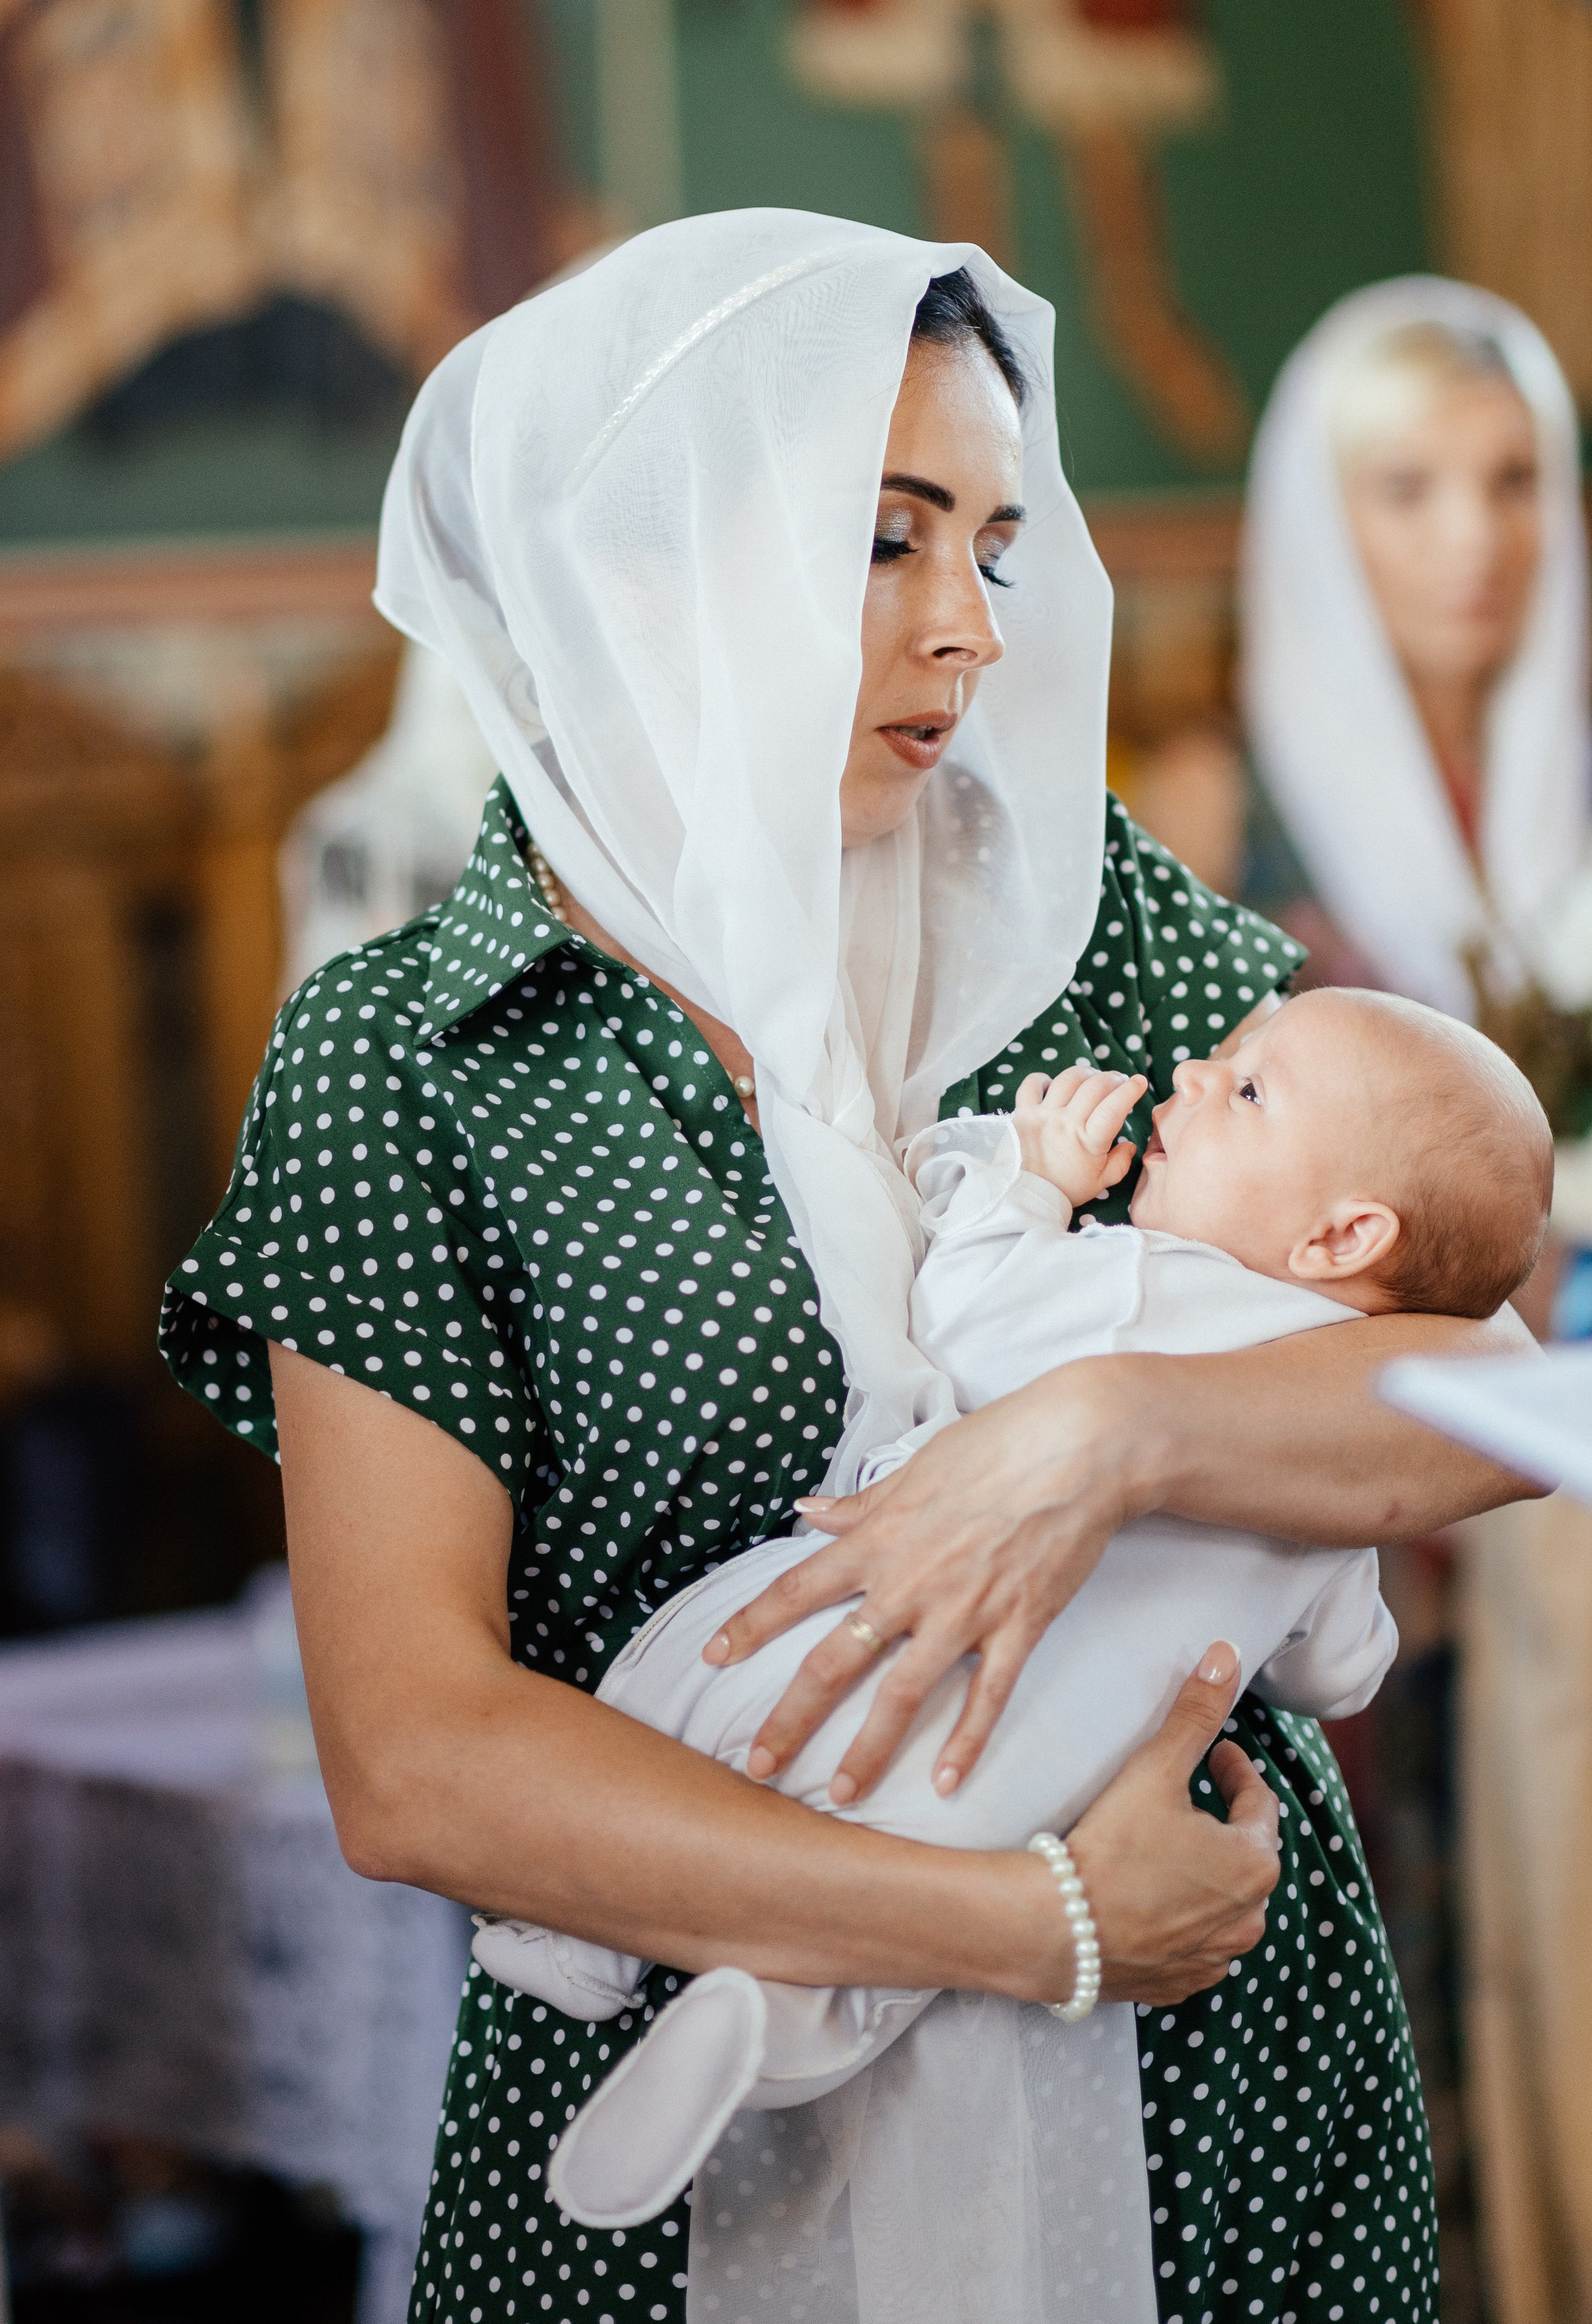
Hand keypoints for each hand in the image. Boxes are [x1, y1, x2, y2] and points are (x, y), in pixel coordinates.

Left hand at [704, 1356, 1155, 1801]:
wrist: (1078, 1447)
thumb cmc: (994, 1447)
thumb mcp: (914, 1470)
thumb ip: (859, 1504)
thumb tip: (807, 1512)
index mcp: (877, 1541)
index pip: (794, 1591)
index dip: (749, 1627)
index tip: (711, 1659)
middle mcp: (908, 1584)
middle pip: (832, 1662)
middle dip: (790, 1718)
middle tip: (758, 1764)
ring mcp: (963, 1612)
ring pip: (901, 1694)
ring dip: (866, 1750)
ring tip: (840, 1795)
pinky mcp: (1017, 1627)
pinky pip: (986, 1697)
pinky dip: (966, 1743)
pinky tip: (947, 1784)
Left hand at [1011, 1065, 1145, 1206]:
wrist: (1026, 1196)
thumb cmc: (1065, 1189)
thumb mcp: (1100, 1183)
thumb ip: (1120, 1163)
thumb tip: (1130, 1145)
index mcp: (1089, 1141)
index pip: (1114, 1107)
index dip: (1130, 1090)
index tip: (1139, 1082)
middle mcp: (1066, 1123)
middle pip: (1095, 1086)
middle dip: (1113, 1078)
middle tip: (1118, 1081)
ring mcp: (1043, 1115)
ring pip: (1068, 1079)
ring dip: (1085, 1073)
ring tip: (1091, 1078)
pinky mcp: (1022, 1113)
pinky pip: (1031, 1084)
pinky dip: (1043, 1079)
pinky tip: (1052, 1085)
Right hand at [1062, 1640, 1280, 2003]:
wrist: (1058, 1929)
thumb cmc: (1112, 1845)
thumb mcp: (1157, 1769)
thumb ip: (1195, 1712)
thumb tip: (1227, 1653)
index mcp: (1255, 1863)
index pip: (1259, 1802)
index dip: (1237, 1770)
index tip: (1218, 1753)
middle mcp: (1249, 1918)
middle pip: (1246, 1855)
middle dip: (1225, 1823)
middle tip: (1193, 1797)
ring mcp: (1216, 1958)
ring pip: (1226, 1904)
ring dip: (1208, 1875)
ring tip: (1173, 1849)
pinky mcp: (1182, 1984)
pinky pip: (1198, 1944)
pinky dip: (1185, 1919)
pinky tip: (1155, 1900)